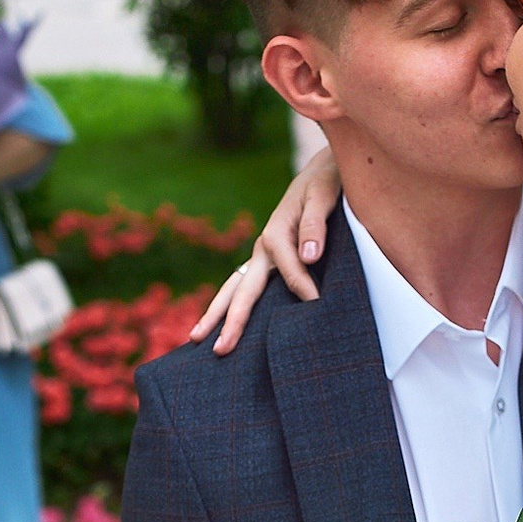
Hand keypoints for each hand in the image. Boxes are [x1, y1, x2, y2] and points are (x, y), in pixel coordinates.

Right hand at [191, 146, 340, 353]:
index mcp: (276, 232)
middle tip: (220, 350)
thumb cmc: (326, 182)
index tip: (316, 303)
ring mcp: (262, 256)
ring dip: (217, 315)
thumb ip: (315, 224)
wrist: (322, 171)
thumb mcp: (324, 194)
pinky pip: (246, 288)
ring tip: (196, 339)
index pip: (287, 268)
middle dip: (231, 320)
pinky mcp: (268, 261)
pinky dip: (232, 306)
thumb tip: (309, 258)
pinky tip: (223, 327)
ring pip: (235, 289)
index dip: (302, 286)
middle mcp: (263, 248)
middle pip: (242, 289)